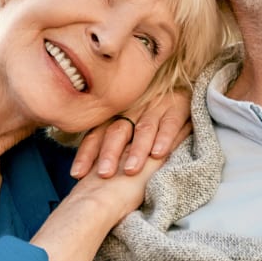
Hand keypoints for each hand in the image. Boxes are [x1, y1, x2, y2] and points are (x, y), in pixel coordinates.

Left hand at [70, 90, 190, 178]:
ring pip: (143, 129)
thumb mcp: (131, 121)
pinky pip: (170, 123)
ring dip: (136, 150)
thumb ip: (114, 142)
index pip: (98, 133)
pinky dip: (164, 138)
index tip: (77, 173)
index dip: (87, 152)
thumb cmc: (154, 113)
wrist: (184, 86)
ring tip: (131, 170)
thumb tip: (86, 172)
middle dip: (109, 153)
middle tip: (104, 174)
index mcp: (118, 114)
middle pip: (117, 131)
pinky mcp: (178, 107)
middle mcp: (134, 109)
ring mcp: (156, 107)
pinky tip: (158, 153)